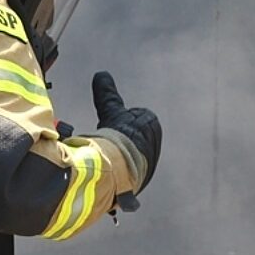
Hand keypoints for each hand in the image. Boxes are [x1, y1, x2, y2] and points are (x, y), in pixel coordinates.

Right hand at [92, 71, 161, 191]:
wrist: (120, 167)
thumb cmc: (120, 137)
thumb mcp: (111, 110)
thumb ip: (108, 93)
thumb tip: (101, 75)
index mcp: (152, 124)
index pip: (133, 119)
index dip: (118, 122)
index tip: (110, 128)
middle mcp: (153, 146)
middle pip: (128, 139)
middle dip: (118, 141)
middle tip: (106, 142)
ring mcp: (146, 164)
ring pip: (125, 156)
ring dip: (116, 157)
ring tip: (106, 157)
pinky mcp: (137, 180)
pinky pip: (122, 172)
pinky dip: (114, 171)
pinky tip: (106, 170)